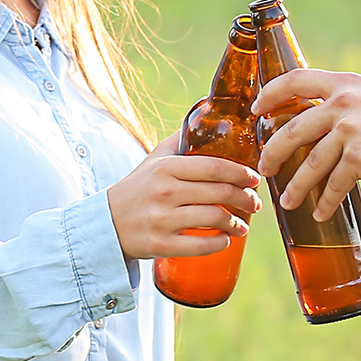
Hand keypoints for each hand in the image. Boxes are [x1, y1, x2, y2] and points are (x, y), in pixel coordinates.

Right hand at [108, 133, 259, 260]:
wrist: (105, 224)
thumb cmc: (137, 189)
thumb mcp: (153, 160)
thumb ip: (179, 140)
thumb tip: (205, 115)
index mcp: (166, 168)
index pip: (214, 166)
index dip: (241, 172)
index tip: (254, 178)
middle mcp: (165, 192)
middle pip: (220, 193)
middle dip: (245, 199)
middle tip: (254, 203)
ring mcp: (162, 220)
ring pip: (214, 218)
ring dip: (236, 223)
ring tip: (242, 225)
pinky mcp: (160, 245)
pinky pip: (200, 245)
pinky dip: (219, 243)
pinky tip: (226, 240)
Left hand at [251, 70, 360, 220]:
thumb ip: (344, 105)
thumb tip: (313, 124)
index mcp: (345, 84)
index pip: (295, 80)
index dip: (270, 94)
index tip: (256, 110)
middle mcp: (343, 103)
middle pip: (291, 130)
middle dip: (272, 153)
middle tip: (264, 169)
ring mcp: (350, 130)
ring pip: (310, 163)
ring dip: (296, 187)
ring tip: (288, 202)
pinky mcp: (360, 158)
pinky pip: (333, 184)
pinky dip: (325, 202)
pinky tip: (320, 213)